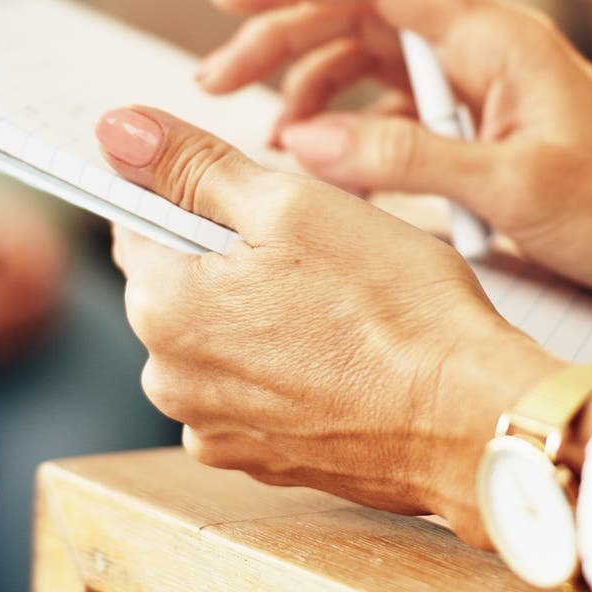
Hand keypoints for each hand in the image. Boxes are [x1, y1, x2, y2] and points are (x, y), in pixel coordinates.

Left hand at [96, 105, 563, 548]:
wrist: (471, 420)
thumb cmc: (394, 307)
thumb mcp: (290, 204)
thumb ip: (193, 165)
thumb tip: (120, 130)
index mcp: (161, 307)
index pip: (142, 222)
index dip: (198, 194)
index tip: (251, 194)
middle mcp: (171, 379)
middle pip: (182, 284)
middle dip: (235, 257)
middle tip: (317, 251)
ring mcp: (217, 429)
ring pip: (222, 339)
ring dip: (263, 314)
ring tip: (338, 306)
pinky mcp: (265, 461)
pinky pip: (257, 393)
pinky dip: (289, 370)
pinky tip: (343, 356)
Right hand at [194, 0, 591, 323]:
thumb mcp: (516, 189)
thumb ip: (406, 160)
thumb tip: (306, 141)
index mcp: (497, 41)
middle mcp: (482, 54)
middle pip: (357, 16)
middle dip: (279, 37)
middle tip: (213, 79)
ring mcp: (478, 93)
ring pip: (367, 64)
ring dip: (305, 87)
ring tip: (260, 133)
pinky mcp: (478, 135)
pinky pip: (391, 114)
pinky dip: (344, 129)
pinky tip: (317, 162)